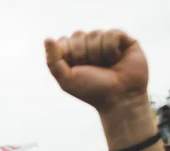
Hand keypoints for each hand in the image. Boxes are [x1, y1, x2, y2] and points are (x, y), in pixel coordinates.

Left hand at [45, 30, 164, 150]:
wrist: (119, 98)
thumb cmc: (92, 90)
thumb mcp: (67, 79)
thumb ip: (53, 61)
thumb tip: (47, 39)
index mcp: (72, 53)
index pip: (62, 41)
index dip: (69, 56)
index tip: (76, 70)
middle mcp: (88, 45)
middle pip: (77, 35)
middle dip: (82, 56)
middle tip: (93, 69)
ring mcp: (104, 40)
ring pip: (94, 34)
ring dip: (98, 55)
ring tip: (106, 66)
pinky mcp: (122, 39)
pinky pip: (111, 34)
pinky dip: (111, 50)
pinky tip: (116, 59)